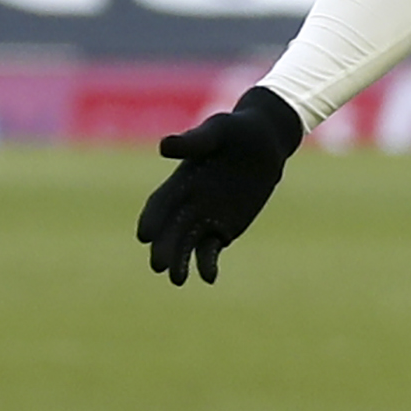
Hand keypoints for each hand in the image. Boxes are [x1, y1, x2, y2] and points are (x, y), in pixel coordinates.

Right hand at [137, 87, 303, 284]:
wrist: (265, 143)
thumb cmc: (237, 130)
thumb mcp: (217, 131)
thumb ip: (193, 142)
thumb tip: (163, 147)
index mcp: (180, 181)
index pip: (160, 203)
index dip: (152, 218)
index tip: (145, 235)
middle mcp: (187, 203)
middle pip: (170, 230)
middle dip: (164, 248)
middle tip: (158, 265)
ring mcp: (205, 219)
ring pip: (186, 245)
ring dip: (180, 262)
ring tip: (178, 280)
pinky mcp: (223, 230)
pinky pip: (210, 251)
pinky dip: (207, 265)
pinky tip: (208, 278)